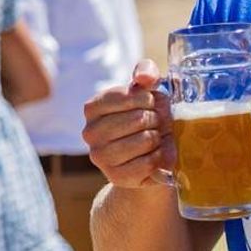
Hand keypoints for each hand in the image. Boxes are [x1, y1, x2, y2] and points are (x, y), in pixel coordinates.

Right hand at [83, 60, 175, 188]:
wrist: (150, 157)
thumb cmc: (148, 118)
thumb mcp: (147, 91)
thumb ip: (145, 73)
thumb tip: (144, 78)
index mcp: (92, 108)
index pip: (127, 96)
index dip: (148, 99)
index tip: (152, 104)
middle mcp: (90, 133)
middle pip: (139, 118)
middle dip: (158, 119)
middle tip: (160, 123)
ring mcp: (100, 157)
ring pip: (145, 140)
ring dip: (160, 138)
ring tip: (158, 137)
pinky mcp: (116, 177)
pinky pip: (149, 163)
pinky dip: (161, 157)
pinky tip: (157, 154)